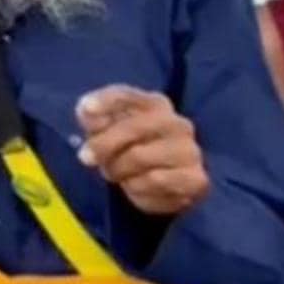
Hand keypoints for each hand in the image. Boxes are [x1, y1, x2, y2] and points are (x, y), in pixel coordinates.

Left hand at [76, 86, 208, 215]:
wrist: (161, 181)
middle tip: (87, 158)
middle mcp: (177, 124)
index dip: (105, 100)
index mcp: (155, 104)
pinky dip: (136, 188)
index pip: (127, 95)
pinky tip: (136, 186)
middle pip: (132, 128)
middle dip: (103, 145)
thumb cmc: (126, 146)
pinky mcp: (196, 179)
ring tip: (116, 173)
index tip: (86, 109)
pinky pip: (155, 183)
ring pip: (140, 158)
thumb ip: (93, 116)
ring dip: (118, 170)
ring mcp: (190, 151)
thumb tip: (88, 111)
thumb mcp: (105, 127)